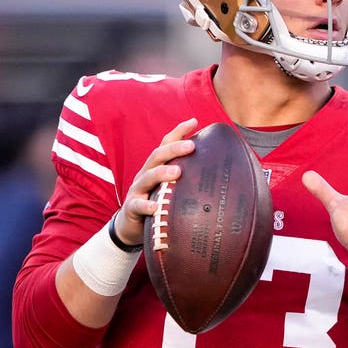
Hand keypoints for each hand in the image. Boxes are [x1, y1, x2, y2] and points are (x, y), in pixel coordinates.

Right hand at [113, 118, 197, 244]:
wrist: (130, 227)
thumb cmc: (157, 203)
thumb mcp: (170, 188)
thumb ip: (186, 178)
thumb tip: (217, 173)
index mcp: (156, 167)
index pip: (166, 145)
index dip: (178, 132)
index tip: (195, 121)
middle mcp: (145, 174)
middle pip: (157, 156)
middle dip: (174, 149)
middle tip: (192, 146)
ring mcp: (137, 190)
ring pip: (147, 178)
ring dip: (162, 173)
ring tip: (177, 172)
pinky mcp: (132, 208)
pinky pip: (138, 205)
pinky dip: (146, 205)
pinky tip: (155, 207)